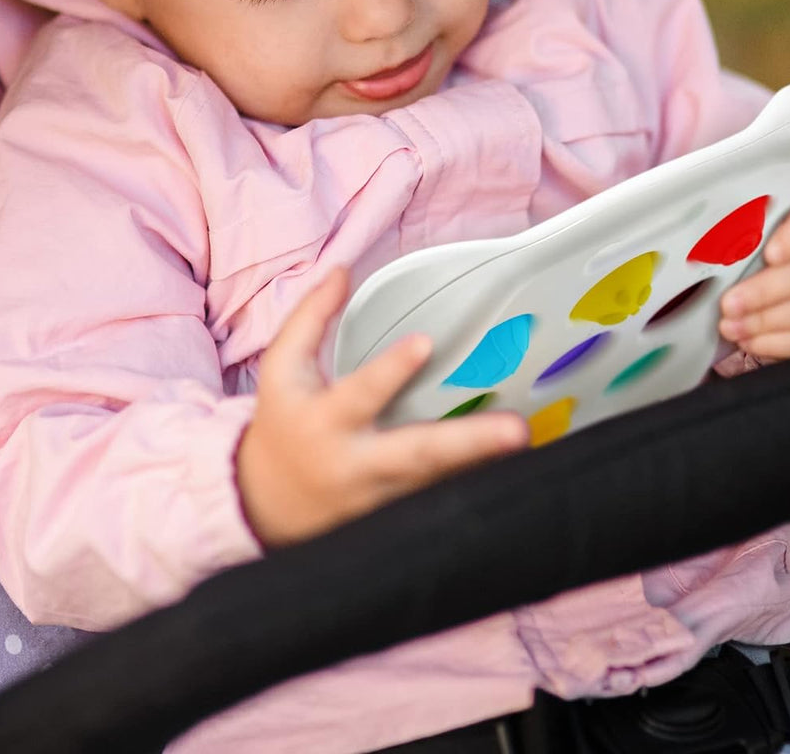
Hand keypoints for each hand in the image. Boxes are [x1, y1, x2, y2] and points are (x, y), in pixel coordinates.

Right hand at [237, 266, 529, 546]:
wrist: (264, 507)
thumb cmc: (283, 425)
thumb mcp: (282, 369)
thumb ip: (310, 317)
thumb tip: (341, 270)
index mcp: (326, 420)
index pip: (361, 393)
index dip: (391, 370)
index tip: (424, 343)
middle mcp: (357, 463)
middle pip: (417, 454)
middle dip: (468, 443)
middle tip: (516, 431)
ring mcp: (381, 498)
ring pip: (438, 482)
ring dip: (483, 464)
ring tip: (525, 441)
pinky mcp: (395, 519)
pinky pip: (439, 498)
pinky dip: (474, 483)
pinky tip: (511, 468)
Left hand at [718, 192, 789, 360]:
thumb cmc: (782, 238)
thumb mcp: (771, 221)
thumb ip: (752, 227)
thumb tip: (716, 245)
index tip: (768, 254)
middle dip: (766, 291)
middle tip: (729, 303)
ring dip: (768, 322)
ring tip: (732, 326)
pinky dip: (782, 344)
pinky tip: (753, 341)